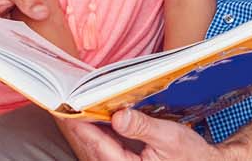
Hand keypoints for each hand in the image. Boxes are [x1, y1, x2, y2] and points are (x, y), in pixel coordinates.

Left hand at [62, 110, 233, 160]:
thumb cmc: (189, 156)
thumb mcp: (170, 138)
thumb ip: (142, 127)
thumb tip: (118, 116)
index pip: (94, 142)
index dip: (78, 121)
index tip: (67, 103)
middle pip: (86, 145)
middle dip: (73, 121)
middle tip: (61, 97)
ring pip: (89, 147)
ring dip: (80, 126)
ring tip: (71, 103)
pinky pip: (99, 148)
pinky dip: (92, 132)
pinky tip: (89, 117)